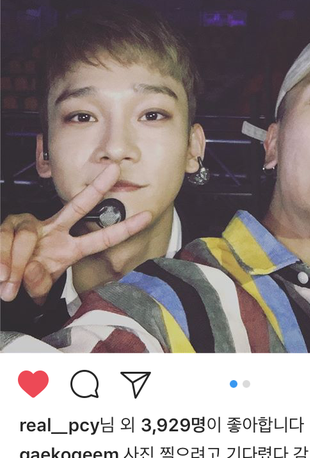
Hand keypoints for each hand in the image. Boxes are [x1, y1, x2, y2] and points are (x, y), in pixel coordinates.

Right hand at [0, 164, 150, 302]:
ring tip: (9, 285)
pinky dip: (3, 261)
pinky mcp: (8, 226)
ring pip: (28, 236)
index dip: (124, 229)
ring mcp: (32, 226)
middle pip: (79, 205)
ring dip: (17, 263)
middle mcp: (53, 231)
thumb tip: (34, 271)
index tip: (147, 216)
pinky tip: (3, 275)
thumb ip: (39, 283)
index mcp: (67, 248)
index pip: (100, 238)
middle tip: (114, 170)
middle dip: (98, 188)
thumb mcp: (36, 288)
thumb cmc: (19, 281)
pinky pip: (6, 239)